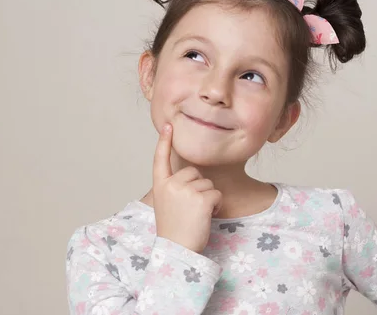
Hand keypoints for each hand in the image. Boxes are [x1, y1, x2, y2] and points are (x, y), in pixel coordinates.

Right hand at [151, 123, 222, 252]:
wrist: (177, 250)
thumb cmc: (175, 229)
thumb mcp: (166, 203)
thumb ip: (174, 187)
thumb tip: (191, 174)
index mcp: (160, 185)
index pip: (160, 159)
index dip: (164, 142)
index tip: (168, 126)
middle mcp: (171, 184)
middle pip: (195, 173)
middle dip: (198, 187)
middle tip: (190, 208)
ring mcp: (186, 191)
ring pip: (208, 183)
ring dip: (208, 198)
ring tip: (196, 214)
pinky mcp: (201, 199)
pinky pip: (217, 194)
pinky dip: (216, 205)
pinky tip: (205, 217)